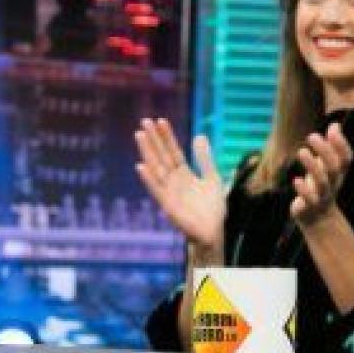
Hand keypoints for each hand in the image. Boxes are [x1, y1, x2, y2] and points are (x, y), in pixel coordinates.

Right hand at [134, 119, 224, 249]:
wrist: (214, 232)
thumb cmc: (212, 208)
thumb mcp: (212, 178)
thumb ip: (205, 159)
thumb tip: (199, 135)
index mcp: (183, 174)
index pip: (173, 151)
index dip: (167, 136)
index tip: (160, 120)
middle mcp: (173, 181)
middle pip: (161, 156)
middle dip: (153, 139)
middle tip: (144, 121)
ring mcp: (169, 192)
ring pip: (156, 168)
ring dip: (147, 152)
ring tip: (139, 136)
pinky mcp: (167, 206)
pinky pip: (156, 190)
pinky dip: (148, 178)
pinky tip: (140, 166)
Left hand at [291, 123, 353, 224]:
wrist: (317, 219)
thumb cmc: (321, 186)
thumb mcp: (327, 166)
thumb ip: (331, 147)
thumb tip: (335, 125)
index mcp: (339, 173)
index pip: (346, 158)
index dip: (341, 145)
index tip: (331, 130)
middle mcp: (333, 183)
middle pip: (334, 167)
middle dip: (325, 151)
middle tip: (311, 136)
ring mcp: (323, 196)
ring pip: (322, 182)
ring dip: (312, 166)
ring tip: (301, 152)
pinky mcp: (310, 206)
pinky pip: (310, 199)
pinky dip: (304, 189)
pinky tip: (296, 180)